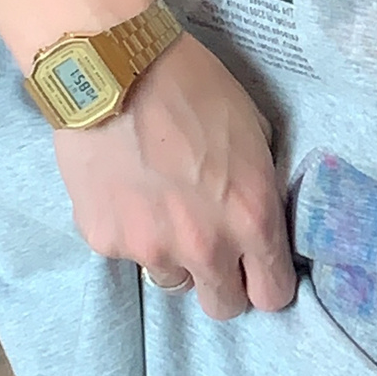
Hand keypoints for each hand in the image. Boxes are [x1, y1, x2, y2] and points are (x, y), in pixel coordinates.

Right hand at [54, 32, 295, 320]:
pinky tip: (126, 188)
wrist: (112, 68)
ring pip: (171, 279)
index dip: (266, 283)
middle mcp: (205, 247)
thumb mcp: (253, 133)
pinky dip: (130, 230)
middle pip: (223, 307)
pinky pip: (126, 253)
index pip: (272, 296)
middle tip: (211, 245)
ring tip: (161, 203)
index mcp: (252, 219)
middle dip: (222, 282)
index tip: (257, 269)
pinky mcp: (104, 241)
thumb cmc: (192, 86)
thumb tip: (256, 215)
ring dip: (173, 254)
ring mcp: (150, 249)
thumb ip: (257, 188)